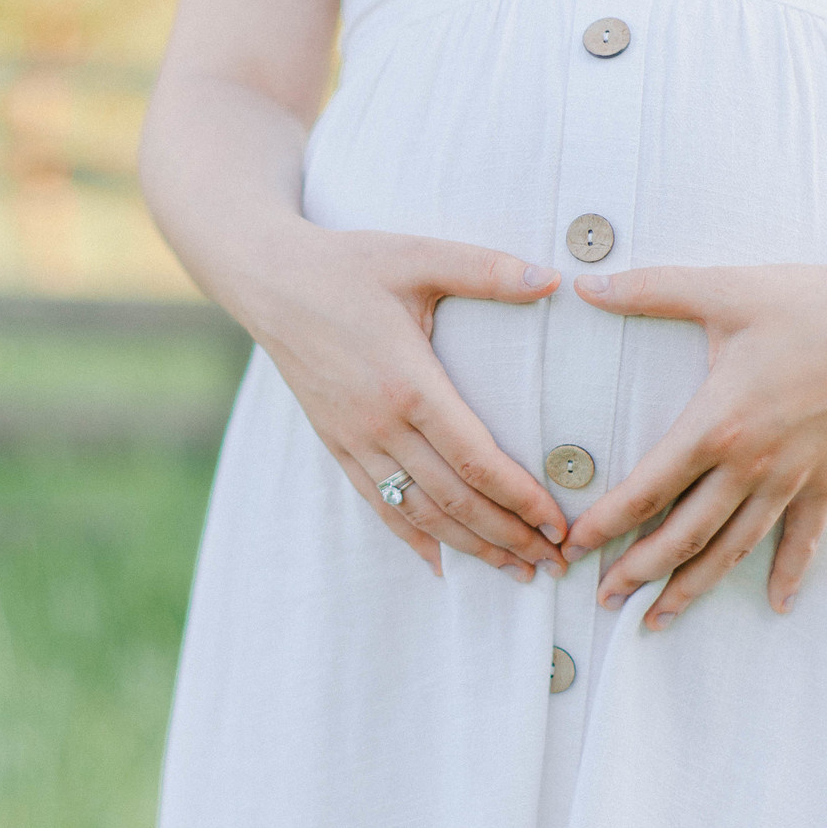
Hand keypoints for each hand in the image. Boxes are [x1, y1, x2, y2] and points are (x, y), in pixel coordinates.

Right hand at [240, 223, 571, 579]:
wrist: (269, 282)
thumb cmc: (349, 265)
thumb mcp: (419, 257)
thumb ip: (486, 270)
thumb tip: (554, 278)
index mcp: (408, 384)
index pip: (475, 459)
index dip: (521, 498)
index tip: (558, 522)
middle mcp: (380, 425)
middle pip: (454, 500)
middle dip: (508, 537)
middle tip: (552, 563)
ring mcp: (354, 441)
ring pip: (419, 514)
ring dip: (470, 547)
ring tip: (514, 570)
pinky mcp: (336, 445)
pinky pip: (378, 503)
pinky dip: (412, 539)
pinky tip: (441, 563)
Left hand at [558, 258, 826, 625]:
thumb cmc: (805, 302)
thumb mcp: (721, 290)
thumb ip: (647, 290)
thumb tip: (584, 283)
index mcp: (716, 424)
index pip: (647, 490)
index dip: (605, 524)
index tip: (574, 547)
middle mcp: (751, 464)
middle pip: (684, 536)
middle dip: (638, 572)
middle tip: (603, 597)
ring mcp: (792, 478)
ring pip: (734, 549)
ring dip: (694, 587)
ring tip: (659, 617)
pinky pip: (804, 538)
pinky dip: (789, 572)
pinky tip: (778, 604)